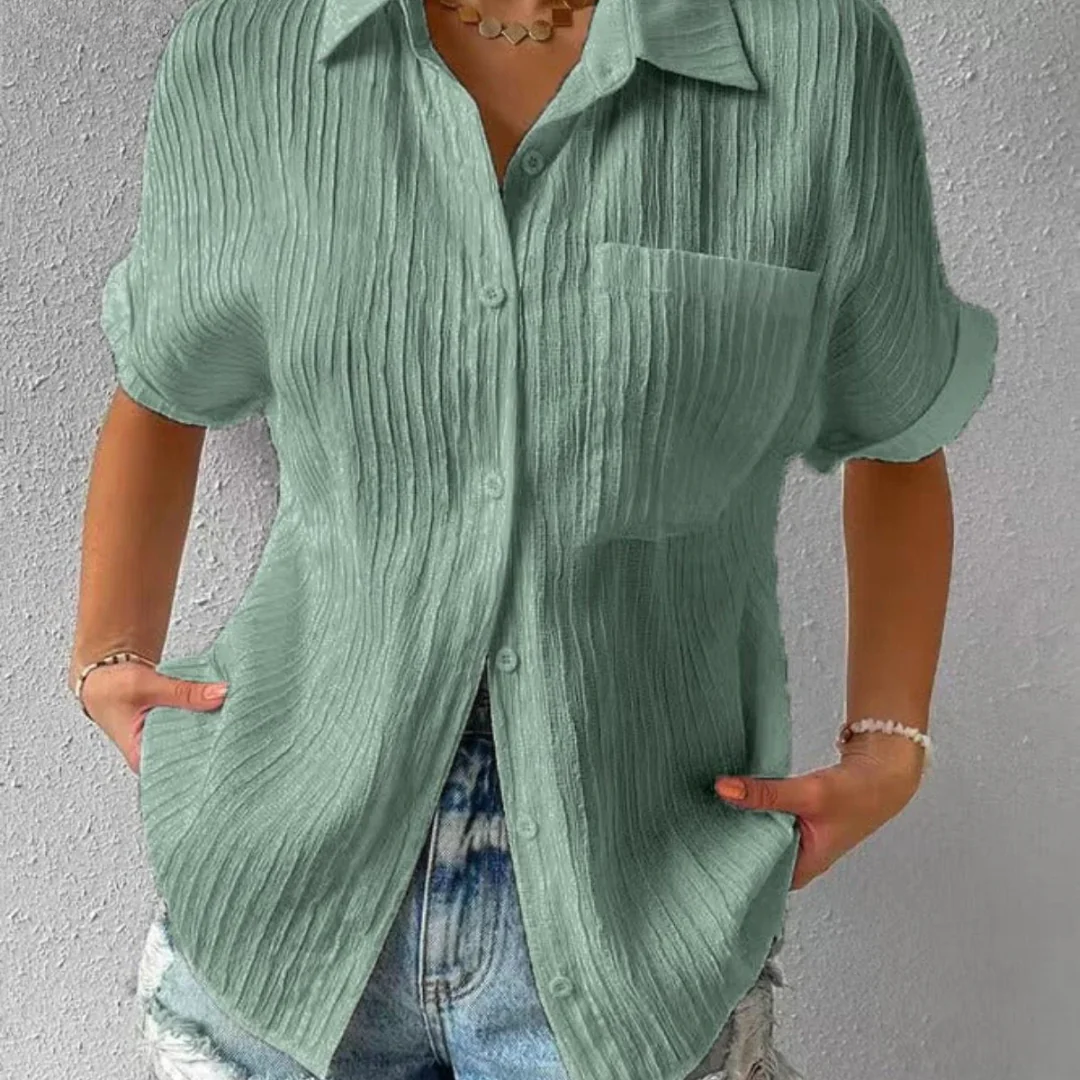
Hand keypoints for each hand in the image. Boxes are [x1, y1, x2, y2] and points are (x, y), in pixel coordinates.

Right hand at [80, 661, 228, 774]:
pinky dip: (206, 721)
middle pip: (192, 755)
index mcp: (140, 757)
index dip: (207, 756)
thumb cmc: (111, 686)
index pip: (181, 766)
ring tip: (235, 720)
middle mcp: (152, 757)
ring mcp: (163, 746)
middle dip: (215, 742)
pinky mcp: (172, 733)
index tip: (231, 743)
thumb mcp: (148, 685)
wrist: (101, 676)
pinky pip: (194, 730)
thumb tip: (221, 693)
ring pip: (195, 742)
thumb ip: (184, 692)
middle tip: (239, 728)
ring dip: (212, 729)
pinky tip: (223, 714)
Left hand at [713, 732, 924, 890]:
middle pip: (753, 860)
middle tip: (692, 833)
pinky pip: (764, 822)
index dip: (729, 872)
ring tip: (702, 817)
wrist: (884, 773)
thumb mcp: (807, 794)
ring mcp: (796, 841)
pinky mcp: (794, 821)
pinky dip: (751, 812)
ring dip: (739, 826)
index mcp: (801, 869)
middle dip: (727, 846)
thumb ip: (765, 793)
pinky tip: (730, 801)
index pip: (756, 881)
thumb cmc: (857, 795)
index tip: (699, 858)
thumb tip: (724, 788)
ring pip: (758, 838)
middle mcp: (797, 860)